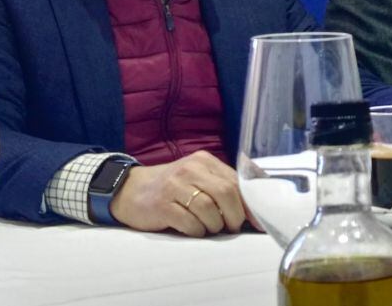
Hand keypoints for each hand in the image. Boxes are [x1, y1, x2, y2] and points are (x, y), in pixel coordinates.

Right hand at [109, 151, 253, 236]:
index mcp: (204, 161)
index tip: (259, 223)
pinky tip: (192, 229)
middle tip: (231, 228)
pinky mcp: (162, 205)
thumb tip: (254, 211)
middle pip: (226, 192)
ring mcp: (175, 185)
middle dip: (235, 216)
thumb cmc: (174, 188)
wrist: (132, 190)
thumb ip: (224, 188)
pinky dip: (197, 231)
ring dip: (214, 226)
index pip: (236, 181)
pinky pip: (189, 223)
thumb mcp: (199, 179)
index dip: (250, 204)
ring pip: (209, 209)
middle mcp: (190, 169)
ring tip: (209, 228)